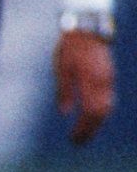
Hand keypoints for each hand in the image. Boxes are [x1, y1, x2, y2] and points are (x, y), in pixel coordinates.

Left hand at [54, 28, 114, 144]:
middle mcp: (104, 83)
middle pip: (102, 114)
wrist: (89, 29)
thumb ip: (65, 91)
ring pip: (108, 108)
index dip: (83, 128)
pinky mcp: (109, 77)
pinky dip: (100, 112)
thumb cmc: (71, 48)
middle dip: (90, 130)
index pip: (91, 113)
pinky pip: (108, 100)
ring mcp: (109, 80)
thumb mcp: (62, 69)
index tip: (73, 139)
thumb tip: (66, 113)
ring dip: (96, 123)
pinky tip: (91, 118)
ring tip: (84, 133)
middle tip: (78, 142)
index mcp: (91, 81)